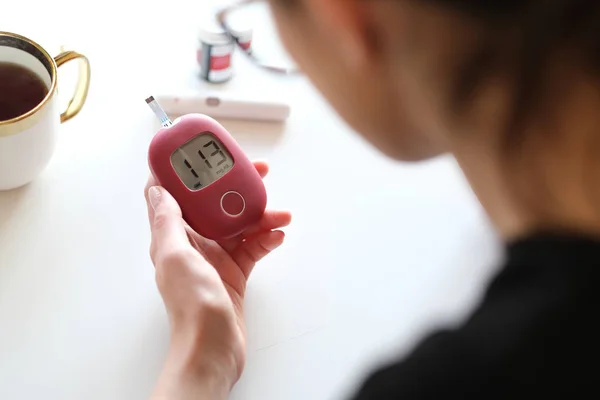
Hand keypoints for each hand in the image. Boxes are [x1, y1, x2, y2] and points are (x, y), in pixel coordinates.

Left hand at [145, 161, 290, 399]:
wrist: (214, 348)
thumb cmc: (191, 306)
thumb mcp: (175, 257)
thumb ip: (167, 222)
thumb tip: (156, 190)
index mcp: (173, 236)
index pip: (173, 195)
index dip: (184, 171)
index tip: (199, 152)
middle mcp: (193, 243)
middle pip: (215, 203)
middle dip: (235, 186)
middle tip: (258, 173)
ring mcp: (216, 257)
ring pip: (240, 223)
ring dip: (261, 215)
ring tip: (280, 214)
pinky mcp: (235, 271)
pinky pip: (253, 247)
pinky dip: (266, 239)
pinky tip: (277, 237)